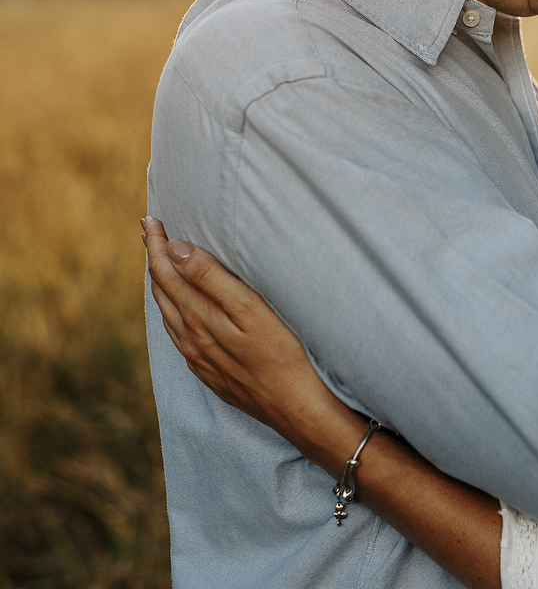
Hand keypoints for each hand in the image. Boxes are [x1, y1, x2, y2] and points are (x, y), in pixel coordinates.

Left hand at [141, 217, 344, 465]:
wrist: (296, 408)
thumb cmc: (282, 354)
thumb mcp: (250, 309)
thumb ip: (210, 278)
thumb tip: (173, 249)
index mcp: (198, 318)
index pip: (167, 273)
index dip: (157, 245)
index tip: (150, 220)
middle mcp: (191, 338)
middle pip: (163, 292)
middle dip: (155, 260)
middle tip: (150, 232)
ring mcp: (199, 358)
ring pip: (169, 316)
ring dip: (162, 286)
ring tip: (160, 264)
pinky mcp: (211, 373)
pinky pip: (179, 337)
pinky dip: (173, 313)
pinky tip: (180, 311)